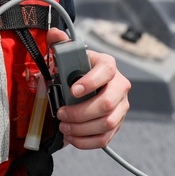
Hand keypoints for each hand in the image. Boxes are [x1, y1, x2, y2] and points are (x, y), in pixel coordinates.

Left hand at [47, 27, 130, 148]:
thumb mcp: (67, 54)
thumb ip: (60, 43)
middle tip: (61, 114)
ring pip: (108, 123)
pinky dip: (87, 142)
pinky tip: (72, 138)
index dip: (90, 82)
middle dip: (81, 112)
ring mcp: (121, 106)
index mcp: (108, 65)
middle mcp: (119, 86)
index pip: (106, 72)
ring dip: (82, 129)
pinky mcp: (117, 123)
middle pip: (108, 104)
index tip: (72, 90)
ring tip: (64, 127)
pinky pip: (106, 138)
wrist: (84, 82)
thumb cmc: (75, 68)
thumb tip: (53, 33)